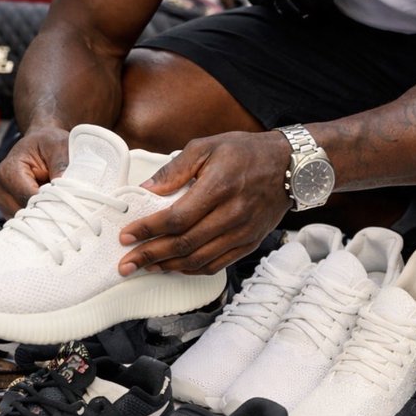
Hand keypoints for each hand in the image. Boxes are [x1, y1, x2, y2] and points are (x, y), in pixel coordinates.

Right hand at [0, 126, 70, 215]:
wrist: (41, 143)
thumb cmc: (49, 143)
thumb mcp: (59, 146)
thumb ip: (61, 165)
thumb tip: (64, 186)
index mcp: (9, 171)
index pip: (28, 197)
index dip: (49, 202)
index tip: (69, 202)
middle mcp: (2, 189)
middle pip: (25, 212)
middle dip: (48, 210)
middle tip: (68, 203)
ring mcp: (5, 203)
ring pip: (27, 221)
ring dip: (45, 215)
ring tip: (58, 200)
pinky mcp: (11, 211)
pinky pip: (28, 223)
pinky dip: (42, 219)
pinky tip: (52, 206)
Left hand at [118, 131, 291, 275]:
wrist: (290, 166)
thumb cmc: (246, 152)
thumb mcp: (207, 146)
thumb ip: (175, 168)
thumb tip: (147, 189)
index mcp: (219, 187)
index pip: (176, 218)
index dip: (148, 230)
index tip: (126, 235)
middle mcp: (232, 214)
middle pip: (184, 244)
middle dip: (149, 255)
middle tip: (126, 263)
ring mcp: (242, 232)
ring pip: (199, 260)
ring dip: (168, 266)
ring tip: (145, 266)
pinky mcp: (249, 243)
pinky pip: (217, 264)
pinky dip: (192, 269)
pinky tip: (175, 266)